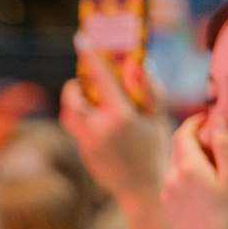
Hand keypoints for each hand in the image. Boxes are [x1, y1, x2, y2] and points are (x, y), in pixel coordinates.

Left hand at [61, 53, 172, 228]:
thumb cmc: (155, 150)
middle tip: (86, 83)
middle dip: (76, 87)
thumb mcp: (159, 118)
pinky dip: (83, 121)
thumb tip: (136, 64)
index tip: (81, 39)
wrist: (143, 189)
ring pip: (69, 115)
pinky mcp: (84, 154)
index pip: (101, 79)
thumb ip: (149, 89)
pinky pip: (76, 130)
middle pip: (73, 98)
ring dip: (75, 104)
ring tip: (91, 102)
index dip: (90, 57)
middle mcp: (100, 129)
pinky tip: (100, 124)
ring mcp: (88, 143)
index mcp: (121, 116)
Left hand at [163, 113, 227, 228]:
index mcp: (187, 167)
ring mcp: (168, 194)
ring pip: (179, 165)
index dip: (197, 121)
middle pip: (180, 148)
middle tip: (219, 137)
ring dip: (194, 157)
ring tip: (217, 162)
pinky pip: (178, 181)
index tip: (211, 117)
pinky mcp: (170, 208)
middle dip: (197, 138)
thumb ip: (225, 146)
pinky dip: (191, 174)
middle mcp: (171, 178)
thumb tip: (217, 120)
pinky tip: (208, 185)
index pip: (184, 132)